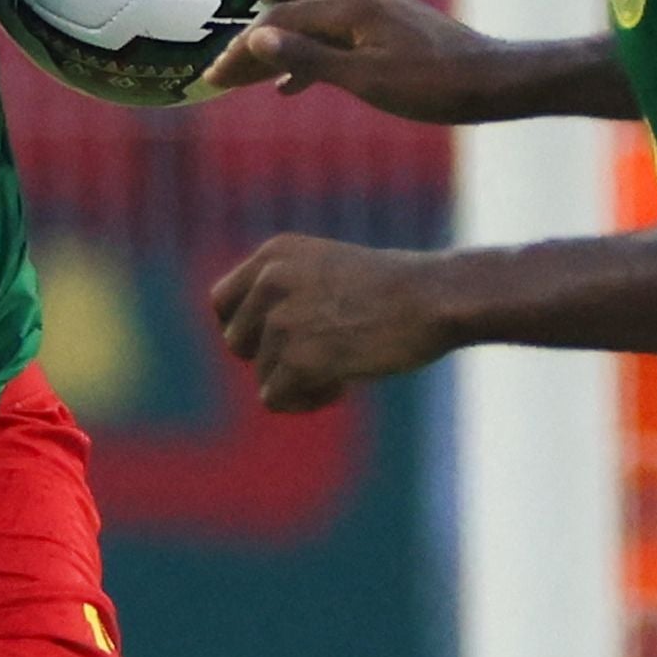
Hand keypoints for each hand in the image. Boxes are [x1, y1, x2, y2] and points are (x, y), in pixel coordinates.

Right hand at [204, 0, 515, 121]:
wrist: (497, 81)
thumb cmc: (434, 85)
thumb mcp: (366, 78)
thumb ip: (309, 57)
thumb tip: (254, 38)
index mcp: (354, 6)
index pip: (283, 21)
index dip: (244, 49)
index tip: (212, 74)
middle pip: (292, 15)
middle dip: (252, 45)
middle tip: (216, 70)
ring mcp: (379, 11)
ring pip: (313, 24)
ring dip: (277, 44)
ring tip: (244, 64)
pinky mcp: (391, 28)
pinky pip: (336, 37)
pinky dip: (308, 57)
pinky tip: (294, 86)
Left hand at [211, 233, 452, 411]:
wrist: (435, 297)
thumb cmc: (394, 288)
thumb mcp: (325, 269)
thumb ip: (282, 293)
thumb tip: (239, 339)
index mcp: (273, 255)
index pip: (221, 302)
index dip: (245, 330)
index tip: (275, 343)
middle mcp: (269, 282)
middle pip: (236, 343)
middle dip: (270, 359)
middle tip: (317, 360)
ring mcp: (283, 321)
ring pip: (261, 375)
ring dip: (298, 382)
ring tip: (341, 370)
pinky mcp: (300, 359)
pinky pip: (276, 399)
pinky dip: (307, 401)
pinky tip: (342, 387)